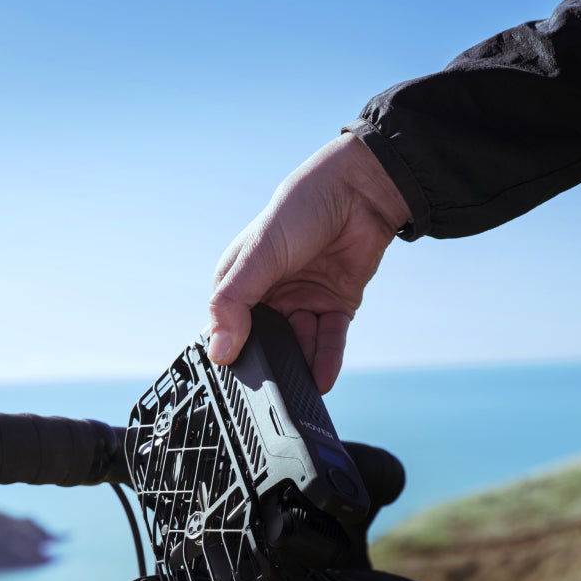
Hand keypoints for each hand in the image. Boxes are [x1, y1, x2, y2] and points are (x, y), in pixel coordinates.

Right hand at [208, 132, 411, 393]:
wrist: (360, 191)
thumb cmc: (302, 209)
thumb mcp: (258, 255)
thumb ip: (234, 303)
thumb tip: (220, 350)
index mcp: (242, 278)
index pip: (229, 324)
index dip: (232, 347)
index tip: (236, 374)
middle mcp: (271, 293)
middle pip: (265, 340)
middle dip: (269, 362)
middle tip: (269, 389)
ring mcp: (303, 300)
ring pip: (298, 344)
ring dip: (299, 365)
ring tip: (298, 389)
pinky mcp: (335, 305)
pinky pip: (329, 341)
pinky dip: (325, 360)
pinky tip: (321, 379)